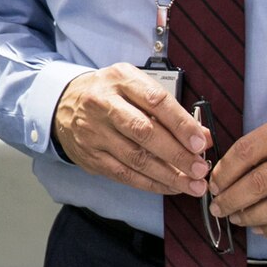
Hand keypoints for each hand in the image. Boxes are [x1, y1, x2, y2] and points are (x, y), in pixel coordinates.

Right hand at [53, 64, 211, 197]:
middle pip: (144, 132)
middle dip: (176, 154)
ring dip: (168, 175)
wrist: (65, 104)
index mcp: (121, 79)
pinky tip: (169, 187)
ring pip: (135, 158)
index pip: (155, 101)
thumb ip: (169, 110)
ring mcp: (94, 131)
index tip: (200, 142)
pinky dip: (150, 183)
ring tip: (192, 185)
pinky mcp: (90, 155)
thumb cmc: (110, 93)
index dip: (180, 124)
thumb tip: (202, 136)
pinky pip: (124, 174)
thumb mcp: (137, 87)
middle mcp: (103, 103)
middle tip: (199, 169)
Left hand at [207, 106, 266, 238]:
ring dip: (250, 216)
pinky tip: (261, 227)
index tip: (214, 182)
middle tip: (218, 206)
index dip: (225, 170)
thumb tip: (229, 169)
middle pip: (259, 182)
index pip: (249, 151)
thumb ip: (266, 142)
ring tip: (235, 217)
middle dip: (231, 198)